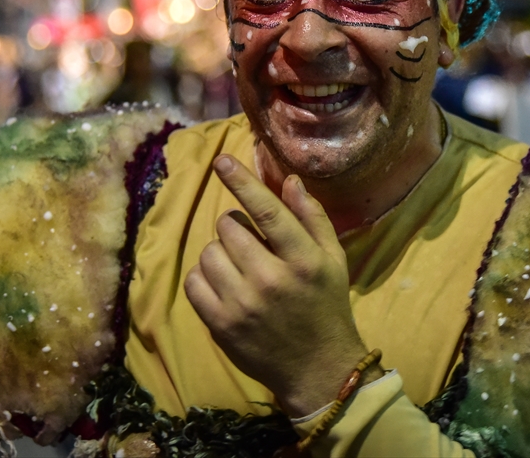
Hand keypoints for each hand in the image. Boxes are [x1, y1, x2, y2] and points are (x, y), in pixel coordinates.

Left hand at [184, 155, 376, 415]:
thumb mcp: (334, 259)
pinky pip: (195, 281)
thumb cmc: (326, 306)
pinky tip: (224, 285)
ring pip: (209, 252)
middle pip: (229, 227)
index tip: (221, 161)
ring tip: (240, 268)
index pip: (267, 211)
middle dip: (236, 228)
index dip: (242, 182)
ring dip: (221, 253)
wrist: (317, 368)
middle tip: (251, 244)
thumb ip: (313, 218)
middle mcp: (272, 280)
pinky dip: (205, 277)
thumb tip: (289, 180)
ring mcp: (243, 304)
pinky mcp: (221, 325)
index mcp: (303, 260)